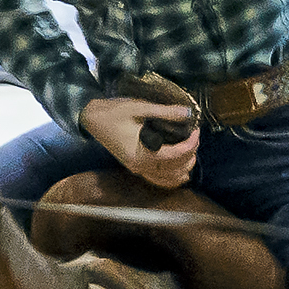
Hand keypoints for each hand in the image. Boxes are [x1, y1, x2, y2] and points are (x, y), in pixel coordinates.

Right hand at [84, 95, 200, 188]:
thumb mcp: (140, 108)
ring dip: (183, 167)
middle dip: (190, 153)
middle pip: (176, 169)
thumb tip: (189, 112)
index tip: (196, 130)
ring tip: (190, 150)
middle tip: (194, 136)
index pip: (176, 155)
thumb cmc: (113, 112)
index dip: (191, 143)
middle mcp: (140, 167)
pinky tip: (180, 169)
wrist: (91, 118)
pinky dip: (172, 177)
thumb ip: (165, 112)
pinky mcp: (135, 168)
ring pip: (169, 179)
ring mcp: (137, 170)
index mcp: (142, 154)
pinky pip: (159, 180)